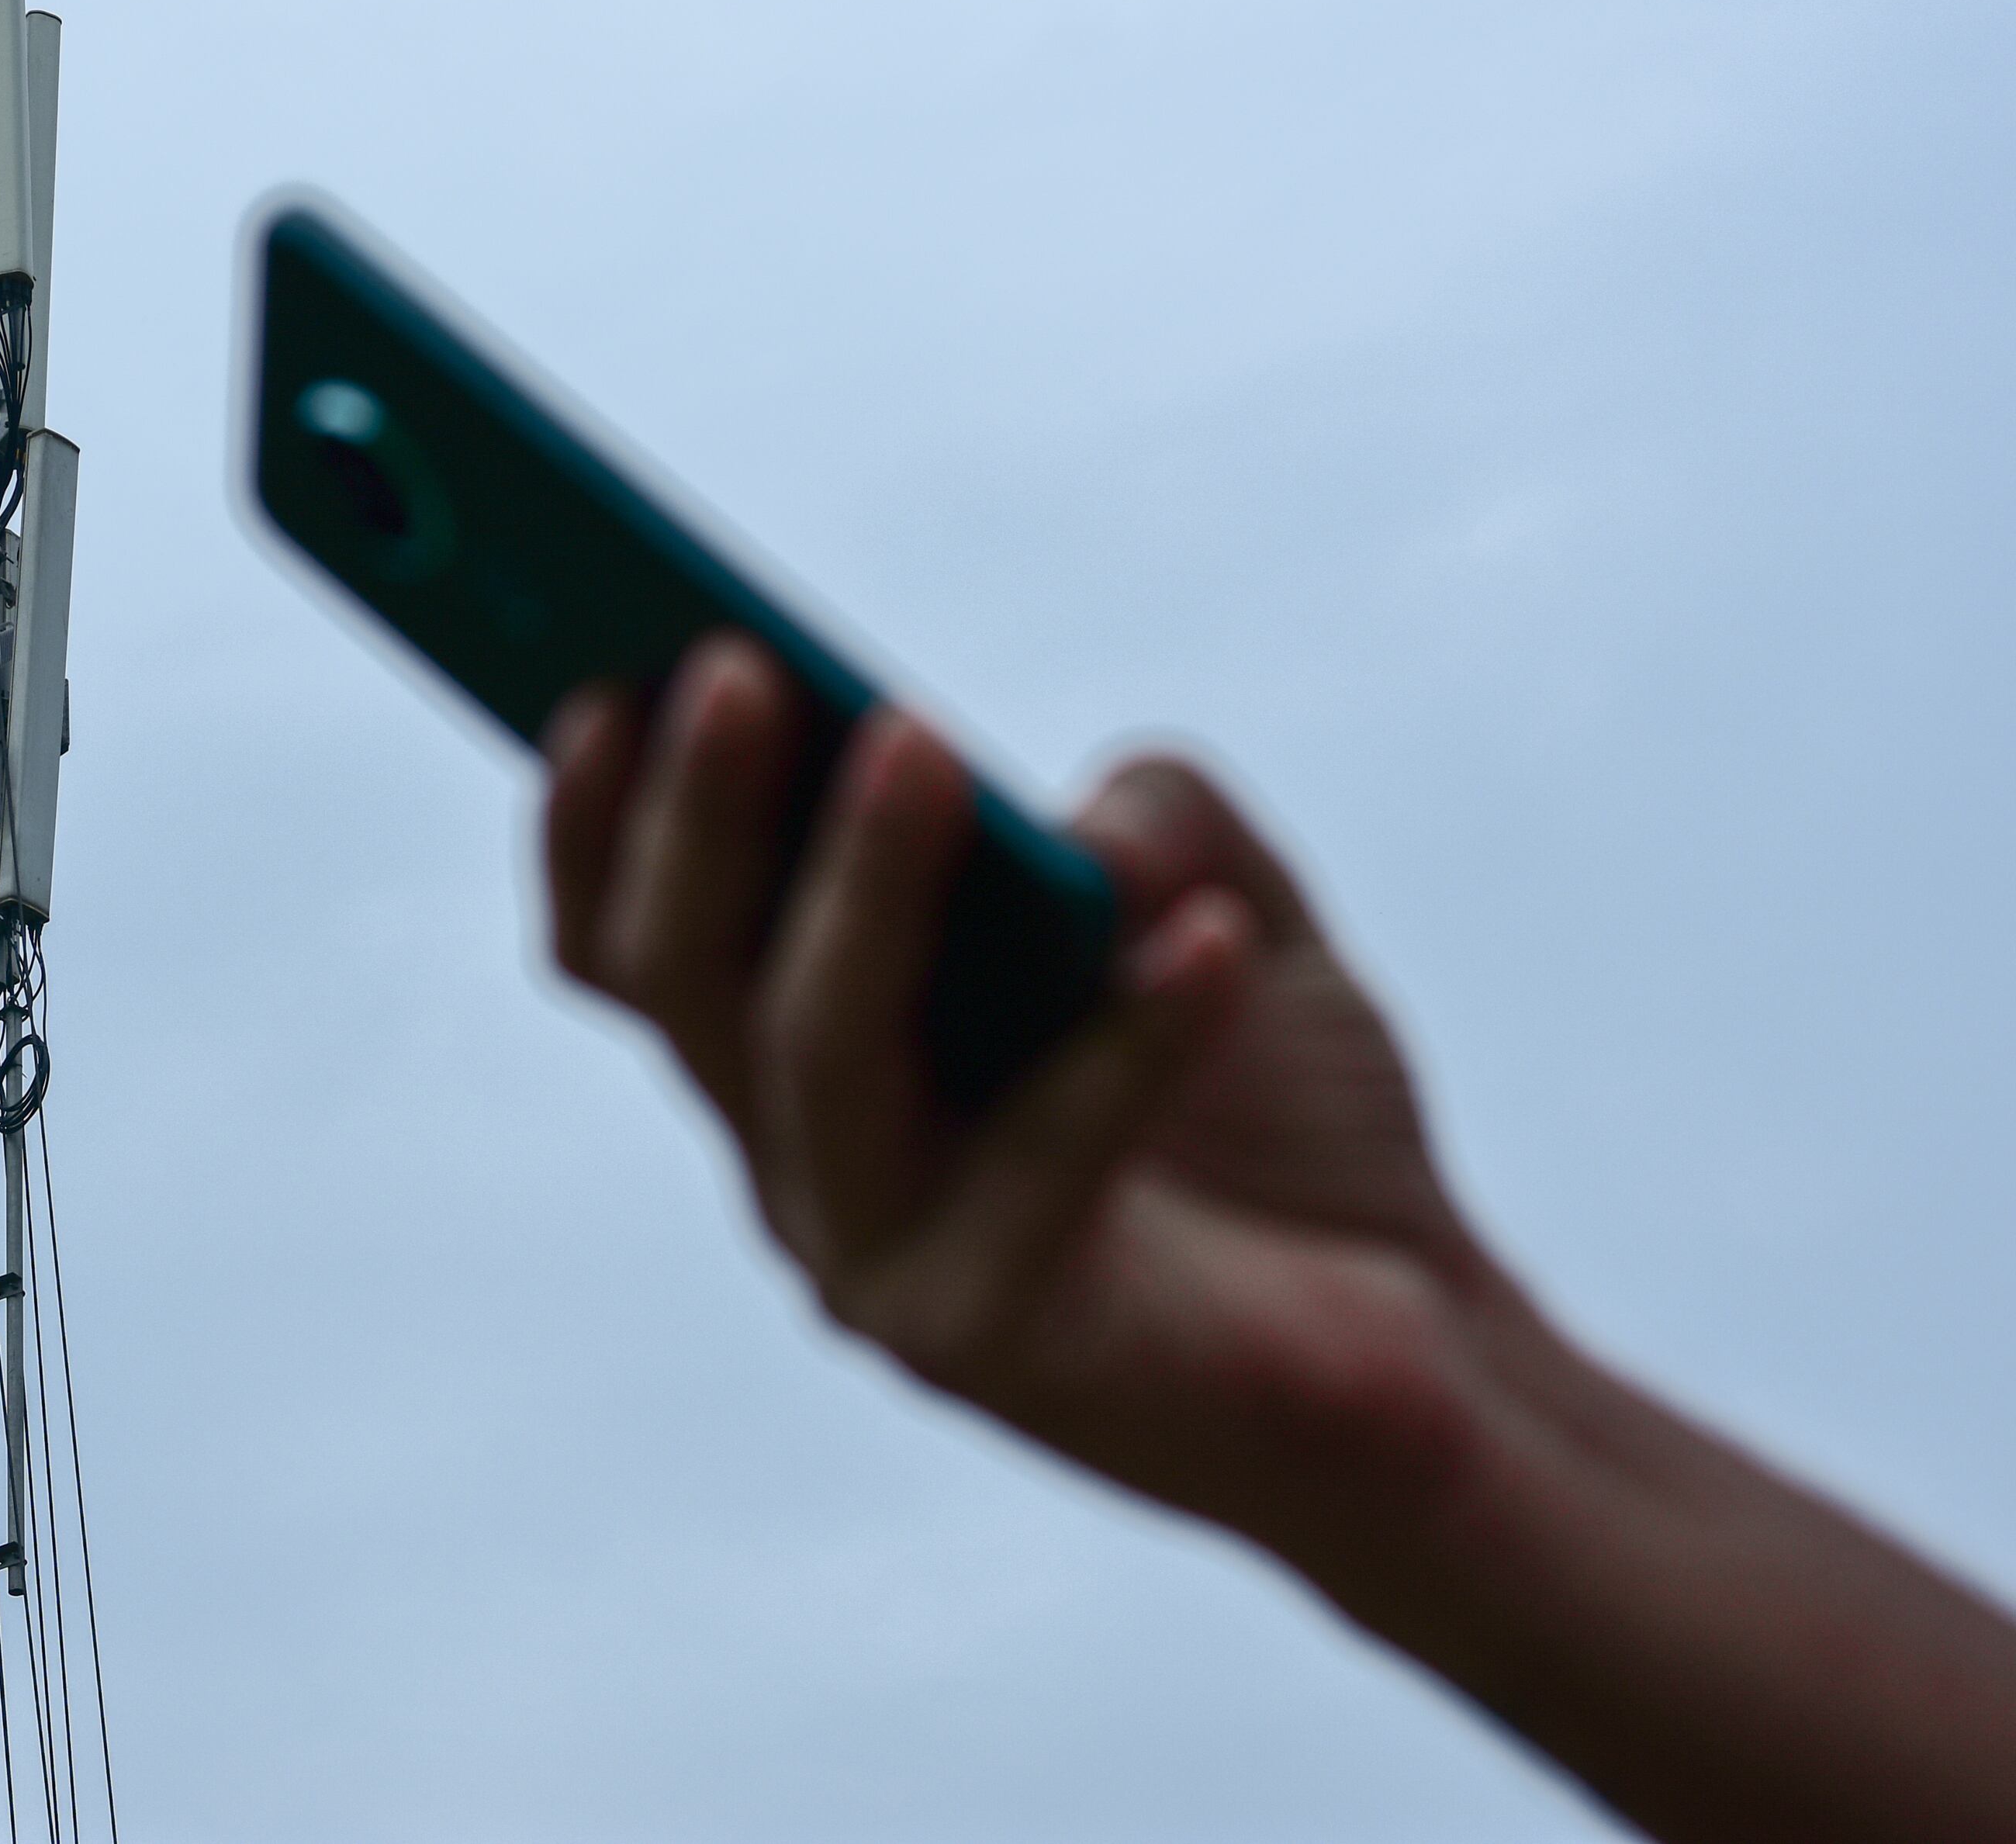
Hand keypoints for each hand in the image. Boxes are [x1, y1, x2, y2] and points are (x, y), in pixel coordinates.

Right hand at [539, 631, 1518, 1556]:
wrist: (1419, 1350)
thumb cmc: (1283, 1118)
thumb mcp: (1227, 897)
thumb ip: (1156, 813)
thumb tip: (1078, 836)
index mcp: (800, 1046)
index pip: (633, 938)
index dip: (596, 813)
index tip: (600, 671)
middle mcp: (800, 1156)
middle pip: (685, 978)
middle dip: (699, 814)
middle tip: (735, 666)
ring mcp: (878, 1260)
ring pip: (819, 1056)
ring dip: (861, 891)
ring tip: (918, 745)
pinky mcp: (999, 1344)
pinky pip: (1045, 1158)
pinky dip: (1128, 1038)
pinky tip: (1212, 939)